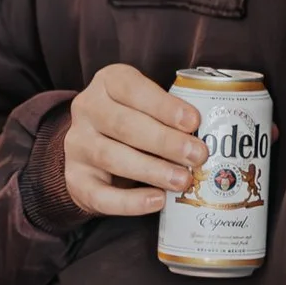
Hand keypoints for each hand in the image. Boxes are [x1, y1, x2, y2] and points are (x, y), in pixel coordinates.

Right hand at [60, 62, 204, 218]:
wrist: (91, 151)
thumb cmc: (132, 123)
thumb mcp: (146, 106)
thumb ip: (169, 116)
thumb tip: (209, 138)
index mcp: (107, 83)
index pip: (132, 89)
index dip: (164, 106)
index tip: (193, 121)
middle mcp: (86, 110)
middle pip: (124, 125)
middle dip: (165, 141)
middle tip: (197, 155)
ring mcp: (77, 145)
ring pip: (111, 157)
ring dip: (151, 170)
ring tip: (182, 180)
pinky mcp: (76, 179)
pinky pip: (101, 194)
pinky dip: (130, 201)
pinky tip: (156, 200)